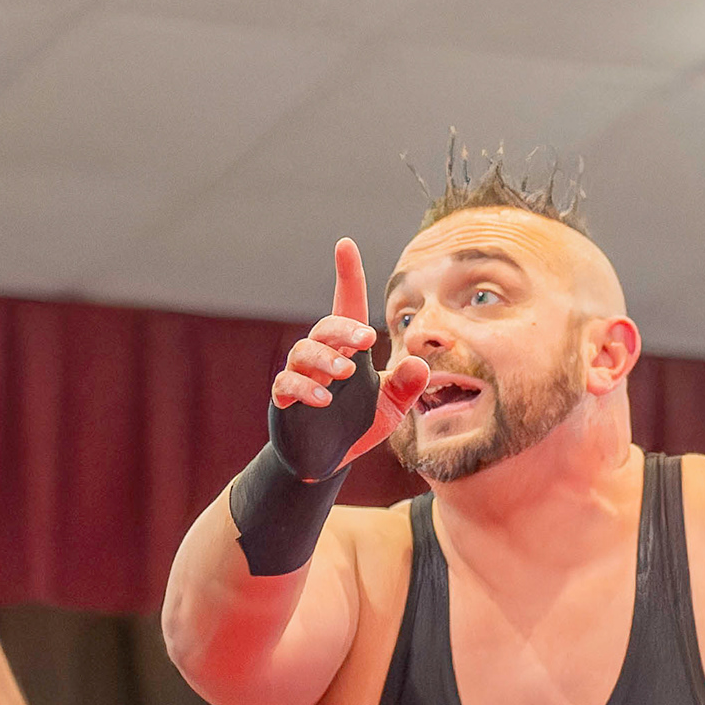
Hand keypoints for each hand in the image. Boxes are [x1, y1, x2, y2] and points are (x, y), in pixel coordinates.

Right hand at [270, 239, 432, 472]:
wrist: (327, 460)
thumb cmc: (357, 425)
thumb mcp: (390, 407)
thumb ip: (406, 387)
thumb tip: (420, 364)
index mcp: (349, 350)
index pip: (348, 305)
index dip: (348, 275)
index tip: (346, 244)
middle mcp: (323, 357)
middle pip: (326, 327)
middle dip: (344, 329)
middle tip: (366, 339)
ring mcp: (300, 376)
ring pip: (303, 351)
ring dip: (325, 358)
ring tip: (346, 372)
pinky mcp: (284, 400)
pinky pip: (286, 383)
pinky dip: (304, 387)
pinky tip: (324, 399)